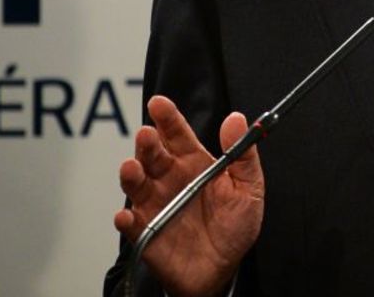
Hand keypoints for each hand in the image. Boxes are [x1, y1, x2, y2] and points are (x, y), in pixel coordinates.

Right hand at [113, 96, 264, 296]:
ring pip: (136, 184)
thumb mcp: (248, 188)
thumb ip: (242, 155)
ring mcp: (155, 204)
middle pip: (152, 155)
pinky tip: (126, 215)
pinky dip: (125, 219)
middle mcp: (169, 179)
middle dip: (147, 143)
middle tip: (147, 135)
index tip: (159, 104)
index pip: (177, 134)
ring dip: (130, 174)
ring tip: (132, 167)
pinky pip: (130, 224)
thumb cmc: (235, 226)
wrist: (223, 269)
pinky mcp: (146, 232)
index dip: (168, 118)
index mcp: (194, 164)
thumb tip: (237, 118)